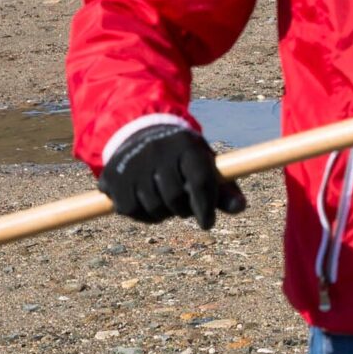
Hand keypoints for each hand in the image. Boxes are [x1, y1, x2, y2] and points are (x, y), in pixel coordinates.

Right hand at [98, 124, 245, 229]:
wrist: (139, 130)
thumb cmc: (182, 154)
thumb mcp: (205, 163)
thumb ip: (224, 188)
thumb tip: (240, 207)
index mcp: (187, 146)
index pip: (199, 181)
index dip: (205, 207)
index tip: (207, 223)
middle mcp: (157, 152)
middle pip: (174, 198)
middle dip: (183, 210)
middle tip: (183, 208)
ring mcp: (132, 163)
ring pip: (151, 207)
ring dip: (162, 214)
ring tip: (165, 202)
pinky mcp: (112, 176)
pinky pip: (128, 209)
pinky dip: (140, 214)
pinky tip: (145, 202)